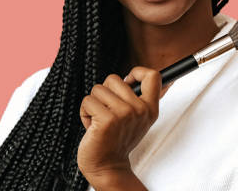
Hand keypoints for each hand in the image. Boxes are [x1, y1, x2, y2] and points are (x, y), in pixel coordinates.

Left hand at [77, 66, 163, 189]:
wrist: (107, 166)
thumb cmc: (117, 139)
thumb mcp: (135, 118)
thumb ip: (135, 98)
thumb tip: (131, 77)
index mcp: (149, 108)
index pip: (152, 76)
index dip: (137, 72)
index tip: (127, 83)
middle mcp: (140, 110)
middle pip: (114, 78)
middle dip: (104, 92)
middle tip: (107, 111)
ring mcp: (124, 114)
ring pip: (98, 89)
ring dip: (93, 104)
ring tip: (99, 120)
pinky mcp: (107, 120)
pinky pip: (88, 101)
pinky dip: (85, 112)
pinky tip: (92, 126)